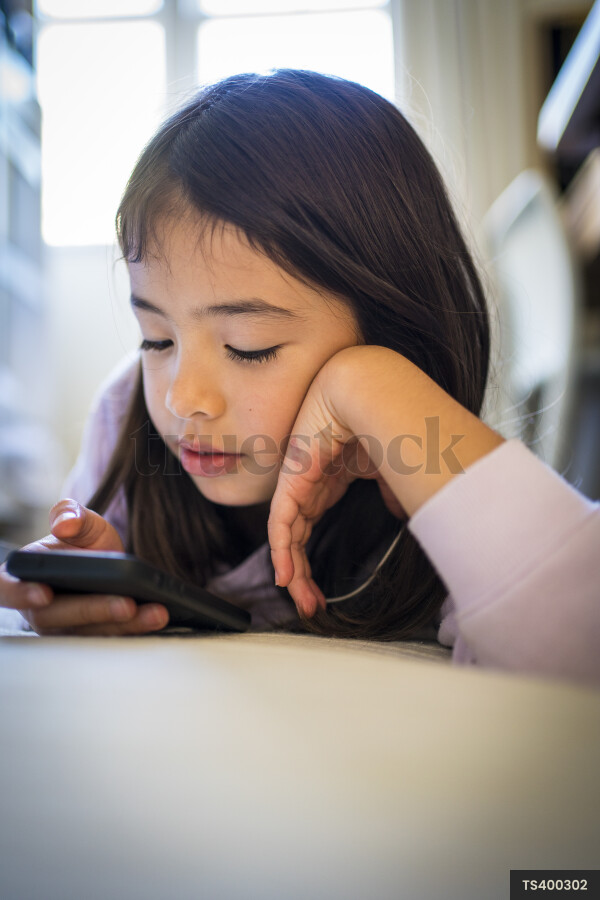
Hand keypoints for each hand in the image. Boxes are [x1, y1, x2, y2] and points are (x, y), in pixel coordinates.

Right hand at [0, 499, 168, 634]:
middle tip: (126, 604)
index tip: (45, 594)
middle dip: (93, 611)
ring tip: (155, 612)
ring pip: (88, 633)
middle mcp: (38, 608)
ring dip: (124, 626)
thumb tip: (64, 523)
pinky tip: (159, 617)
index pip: (7, 589)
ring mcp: (65, 628)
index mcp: (24, 576)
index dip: (20, 594)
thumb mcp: (81, 522)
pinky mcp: (92, 637)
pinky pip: (111, 637)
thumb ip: (71, 515)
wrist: (105, 562)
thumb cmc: (82, 542)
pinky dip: (137, 629)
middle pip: (58, 618)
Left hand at [268, 344, 502, 618]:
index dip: (313, 555)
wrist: (373, 388)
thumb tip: (398, 509)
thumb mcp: (390, 465)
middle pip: (299, 532)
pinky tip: (287, 577)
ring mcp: (299, 475)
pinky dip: (283, 550)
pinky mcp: (292, 475)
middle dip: (303, 571)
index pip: (313, 519)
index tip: (321, 589)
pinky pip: (282, 521)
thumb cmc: (388, 416)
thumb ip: (389, 488)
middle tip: (310, 604)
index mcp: (331, 470)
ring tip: (302, 600)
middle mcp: (310, 475)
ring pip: (289, 533)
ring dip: (295, 569)